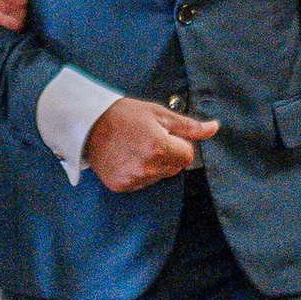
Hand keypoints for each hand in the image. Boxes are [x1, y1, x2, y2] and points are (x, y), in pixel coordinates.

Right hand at [83, 99, 220, 192]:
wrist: (87, 124)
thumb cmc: (123, 114)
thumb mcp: (158, 113)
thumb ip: (188, 126)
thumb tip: (213, 128)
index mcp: (160, 147)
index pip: (188, 156)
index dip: (180, 144)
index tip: (165, 135)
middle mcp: (148, 167)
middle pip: (175, 168)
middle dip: (168, 154)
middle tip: (148, 139)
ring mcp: (133, 179)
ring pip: (159, 176)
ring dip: (153, 164)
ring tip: (135, 147)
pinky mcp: (122, 186)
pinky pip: (141, 183)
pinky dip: (138, 172)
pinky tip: (127, 157)